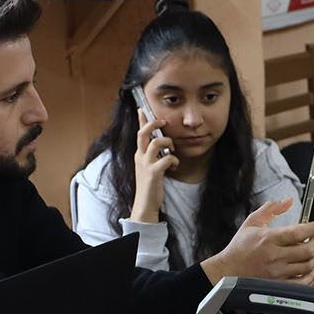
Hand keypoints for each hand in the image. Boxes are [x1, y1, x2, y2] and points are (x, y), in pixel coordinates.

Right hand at [127, 110, 177, 224]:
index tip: (142, 109)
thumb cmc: (150, 186)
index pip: (138, 133)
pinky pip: (167, 159)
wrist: (145, 204)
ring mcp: (146, 164)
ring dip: (168, 143)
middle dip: (153, 124)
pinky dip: (174, 160)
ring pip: (156, 143)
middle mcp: (140, 157)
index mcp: (139, 155)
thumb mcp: (148, 167)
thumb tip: (161, 146)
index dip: (141, 120)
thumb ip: (153, 156)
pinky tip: (174, 167)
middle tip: (163, 121)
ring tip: (172, 151)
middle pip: (143, 133)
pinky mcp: (154, 173)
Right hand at [200, 197, 313, 284]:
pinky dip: (312, 275)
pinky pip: (304, 283)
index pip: (298, 232)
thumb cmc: (240, 247)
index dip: (313, 227)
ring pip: (308, 266)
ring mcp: (277, 273)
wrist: (228, 271)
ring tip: (311, 252)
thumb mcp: (252, 222)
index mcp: (268, 239)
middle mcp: (274, 257)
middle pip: (308, 250)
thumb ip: (271, 209)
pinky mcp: (279, 285)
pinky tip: (309, 268)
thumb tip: (288, 201)